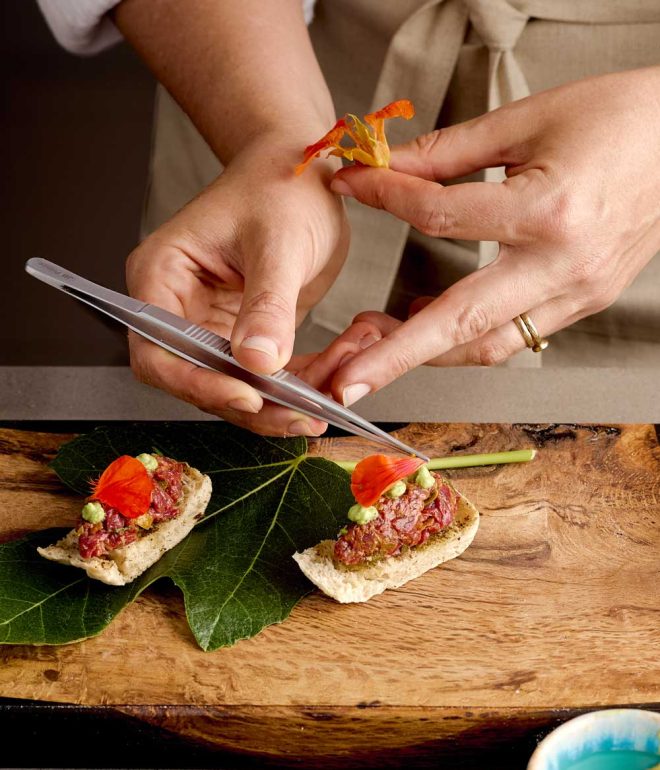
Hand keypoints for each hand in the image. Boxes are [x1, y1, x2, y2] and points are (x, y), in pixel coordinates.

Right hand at [127, 138, 348, 433]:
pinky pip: (265, 375)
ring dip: (278, 403)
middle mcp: (179, 308)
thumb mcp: (278, 240)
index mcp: (162, 276)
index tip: (249, 396)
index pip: (159, 351)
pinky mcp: (245, 334)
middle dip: (250, 403)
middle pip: (196, 380)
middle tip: (301, 416)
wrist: (304, 172)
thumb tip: (258, 363)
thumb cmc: (280, 184)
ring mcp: (212, 326)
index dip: (198, 384)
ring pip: (234, 386)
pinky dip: (296, 386)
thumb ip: (267, 303)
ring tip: (323, 406)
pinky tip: (328, 385)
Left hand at [304, 67, 659, 404]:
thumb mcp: (527, 120)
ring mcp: (578, 293)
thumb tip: (388, 168)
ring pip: (488, 346)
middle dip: (394, 357)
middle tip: (344, 383)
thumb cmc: (619, 117)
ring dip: (427, 354)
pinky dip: (468, 337)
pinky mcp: (584, 302)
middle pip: (461, 324)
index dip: (385, 197)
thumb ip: (450, 153)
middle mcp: (563, 266)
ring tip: (374, 349)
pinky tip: (432, 324)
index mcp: (549, 210)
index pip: (441, 216)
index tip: (350, 184)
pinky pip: (515, 335)